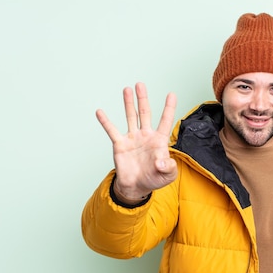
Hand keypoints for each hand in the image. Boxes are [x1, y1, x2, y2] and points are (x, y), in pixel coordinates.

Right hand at [96, 82, 177, 202]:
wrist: (137, 187)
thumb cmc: (154, 179)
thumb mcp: (167, 176)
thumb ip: (169, 168)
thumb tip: (163, 162)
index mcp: (159, 141)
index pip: (165, 121)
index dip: (169, 108)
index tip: (171, 94)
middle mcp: (146, 136)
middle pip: (145, 113)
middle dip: (143, 99)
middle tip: (140, 85)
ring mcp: (133, 138)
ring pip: (130, 117)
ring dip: (128, 103)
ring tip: (127, 89)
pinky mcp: (120, 145)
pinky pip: (112, 131)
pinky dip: (106, 122)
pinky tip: (100, 112)